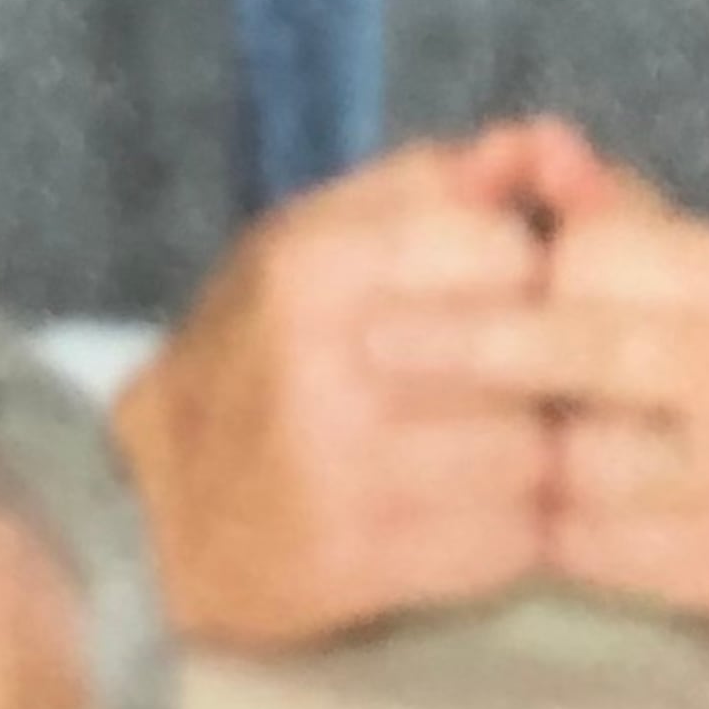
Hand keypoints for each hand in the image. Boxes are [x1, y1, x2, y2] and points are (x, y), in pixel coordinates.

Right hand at [114, 130, 560, 648]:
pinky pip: (507, 544)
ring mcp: (340, 475)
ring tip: (504, 442)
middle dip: (548, 367)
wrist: (157, 507)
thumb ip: (434, 181)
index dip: (531, 273)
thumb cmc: (261, 349)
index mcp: (314, 265)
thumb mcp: (318, 234)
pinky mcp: (359, 566)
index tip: (516, 294)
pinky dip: (513, 529)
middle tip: (535, 377)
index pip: (504, 253)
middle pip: (530, 357)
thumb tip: (550, 143)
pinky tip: (478, 510)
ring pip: (532, 456)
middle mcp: (324, 366)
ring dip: (538, 453)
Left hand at [380, 124, 708, 633]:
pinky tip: (558, 514)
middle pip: (577, 349)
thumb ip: (608, 211)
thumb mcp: (696, 273)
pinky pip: (590, 546)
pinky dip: (557, 533)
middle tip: (370, 347)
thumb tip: (526, 139)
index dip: (523, 276)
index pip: (593, 260)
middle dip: (466, 346)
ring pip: (574, 460)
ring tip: (512, 446)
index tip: (468, 280)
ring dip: (523, 458)